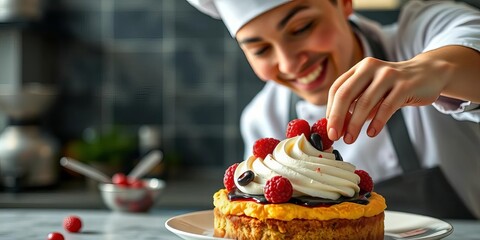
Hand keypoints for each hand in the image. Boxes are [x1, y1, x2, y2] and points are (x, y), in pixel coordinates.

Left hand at [326, 55, 450, 143]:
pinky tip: (371, 133)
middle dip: (337, 117)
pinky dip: (377, 122)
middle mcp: (371, 68)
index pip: (337, 88)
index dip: (330, 109)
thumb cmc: (394, 86)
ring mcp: (388, 75)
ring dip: (354, 124)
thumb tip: (338, 127)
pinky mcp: (405, 86)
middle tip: (334, 135)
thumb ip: (356, 105)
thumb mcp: (372, 91)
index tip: (329, 128)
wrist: (429, 74)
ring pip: (365, 102)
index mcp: (359, 68)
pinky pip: (387, 107)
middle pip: (346, 94)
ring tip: (350, 139)